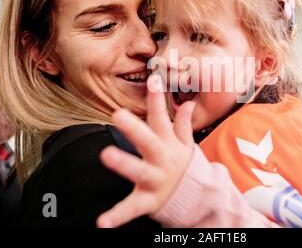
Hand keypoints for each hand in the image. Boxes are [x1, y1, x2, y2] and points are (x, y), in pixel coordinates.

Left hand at [97, 75, 195, 227]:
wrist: (199, 198)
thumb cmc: (185, 167)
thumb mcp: (186, 145)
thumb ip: (183, 124)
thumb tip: (187, 103)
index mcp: (167, 143)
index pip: (161, 117)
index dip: (157, 98)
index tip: (153, 79)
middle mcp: (161, 158)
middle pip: (147, 140)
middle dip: (134, 127)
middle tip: (118, 114)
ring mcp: (155, 179)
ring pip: (138, 170)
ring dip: (124, 163)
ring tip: (106, 155)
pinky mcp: (148, 200)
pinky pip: (131, 208)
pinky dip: (117, 216)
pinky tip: (102, 222)